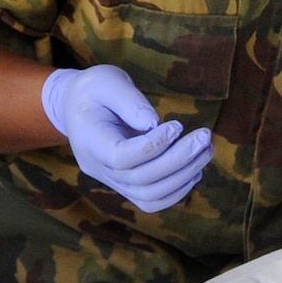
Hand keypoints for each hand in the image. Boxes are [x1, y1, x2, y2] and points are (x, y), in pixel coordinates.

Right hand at [40, 65, 211, 212]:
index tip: (177, 125)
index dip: (154, 146)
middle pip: (139, 179)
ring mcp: (111, 180)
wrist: (76, 107)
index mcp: (89, 142)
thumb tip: (154, 123)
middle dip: (178, 160)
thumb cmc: (93, 90)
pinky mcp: (125, 184)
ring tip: (205, 150)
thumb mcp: (108, 82)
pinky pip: (151, 200)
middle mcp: (98, 168)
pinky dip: (176, 191)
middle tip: (204, 137)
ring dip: (183, 176)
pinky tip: (194, 170)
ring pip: (148, 195)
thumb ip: (129, 100)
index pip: (121, 158)